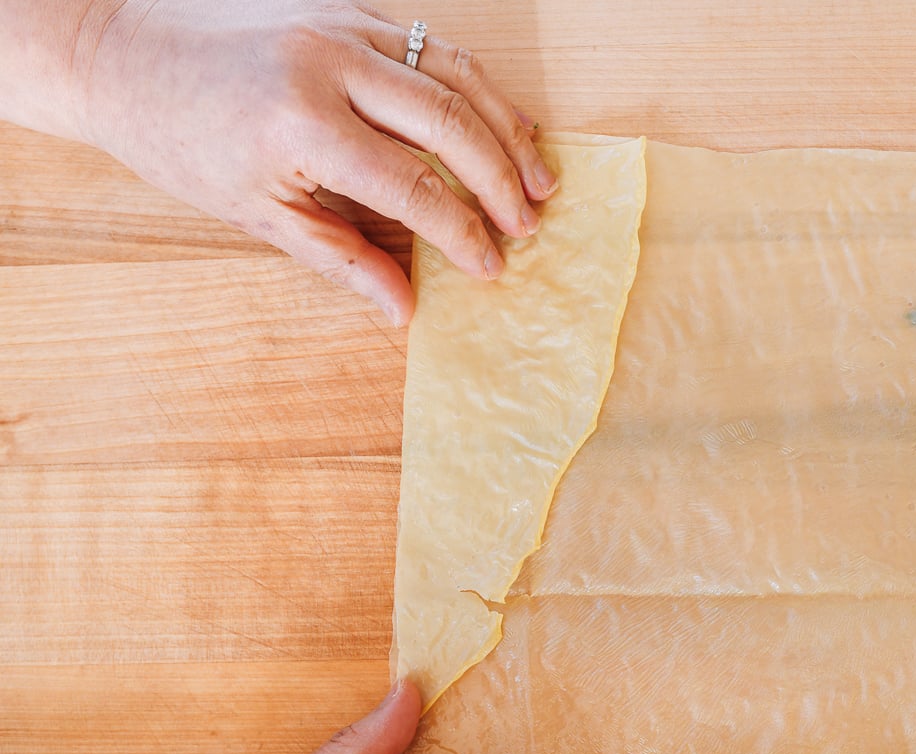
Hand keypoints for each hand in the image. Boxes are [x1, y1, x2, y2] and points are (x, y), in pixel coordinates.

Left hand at [66, 0, 554, 323]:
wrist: (125, 54)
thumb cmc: (181, 140)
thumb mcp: (258, 213)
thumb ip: (342, 259)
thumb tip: (405, 310)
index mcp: (301, 124)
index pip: (414, 186)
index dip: (464, 233)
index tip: (492, 265)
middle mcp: (328, 63)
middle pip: (451, 122)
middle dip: (501, 179)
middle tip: (530, 223)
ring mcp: (341, 25)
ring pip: (455, 72)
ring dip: (506, 127)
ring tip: (538, 175)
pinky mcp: (346, 7)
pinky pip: (431, 46)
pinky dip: (475, 88)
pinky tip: (500, 124)